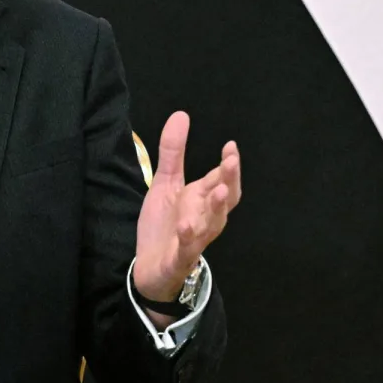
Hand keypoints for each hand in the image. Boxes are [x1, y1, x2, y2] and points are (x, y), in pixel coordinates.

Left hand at [133, 111, 240, 305]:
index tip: (231, 146)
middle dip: (230, 181)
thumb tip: (181, 114)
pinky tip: (186, 226)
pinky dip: (189, 239)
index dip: (228, 164)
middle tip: (231, 162)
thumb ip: (173, 153)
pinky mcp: (180, 258)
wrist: (151, 268)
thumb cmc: (165, 224)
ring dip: (216, 208)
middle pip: (225, 200)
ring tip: (217, 190)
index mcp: (203, 199)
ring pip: (212, 225)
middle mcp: (205, 218)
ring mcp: (195, 240)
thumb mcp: (166, 184)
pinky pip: (187, 249)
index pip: (221, 179)